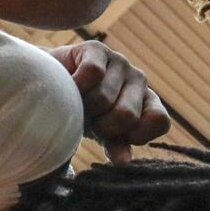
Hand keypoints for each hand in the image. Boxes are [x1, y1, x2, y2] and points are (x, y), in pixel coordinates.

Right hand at [49, 40, 169, 163]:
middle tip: (90, 119)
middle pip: (126, 115)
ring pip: (103, 97)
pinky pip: (92, 73)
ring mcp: (121, 62)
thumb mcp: (102, 135)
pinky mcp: (98, 48)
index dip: (135, 135)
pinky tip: (70, 86)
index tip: (115, 137)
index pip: (160, 121)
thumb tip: (123, 162)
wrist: (49, 86)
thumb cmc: (82, 114)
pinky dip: (75, 86)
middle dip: (101, 125)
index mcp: (148, 104)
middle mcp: (139, 80)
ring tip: (78, 102)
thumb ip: (116, 146)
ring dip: (83, 106)